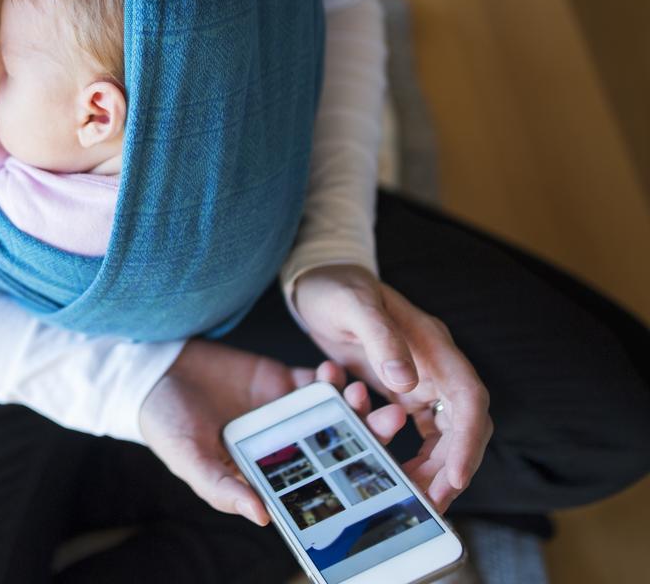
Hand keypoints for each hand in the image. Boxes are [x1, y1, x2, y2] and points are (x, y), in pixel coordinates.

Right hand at [139, 340, 406, 524]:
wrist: (153, 369)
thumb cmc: (164, 422)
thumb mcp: (188, 459)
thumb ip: (221, 487)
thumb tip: (261, 517)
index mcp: (265, 474)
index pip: (313, 485)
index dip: (345, 482)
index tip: (375, 472)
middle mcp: (283, 448)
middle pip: (335, 447)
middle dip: (367, 436)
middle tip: (390, 422)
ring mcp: (286, 414)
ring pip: (334, 415)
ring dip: (355, 405)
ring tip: (364, 393)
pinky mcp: (282, 382)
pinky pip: (316, 383)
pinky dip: (332, 379)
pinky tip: (336, 373)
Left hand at [292, 264, 492, 509]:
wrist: (318, 281)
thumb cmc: (336, 287)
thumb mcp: (353, 305)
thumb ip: (380, 338)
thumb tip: (404, 382)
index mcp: (434, 346)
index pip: (468, 400)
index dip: (467, 441)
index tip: (456, 477)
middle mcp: (435, 366)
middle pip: (462, 426)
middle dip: (451, 468)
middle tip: (431, 505)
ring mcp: (420, 379)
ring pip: (443, 435)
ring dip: (433, 469)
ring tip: (413, 500)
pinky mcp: (401, 390)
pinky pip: (419, 432)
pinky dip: (412, 456)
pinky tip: (395, 477)